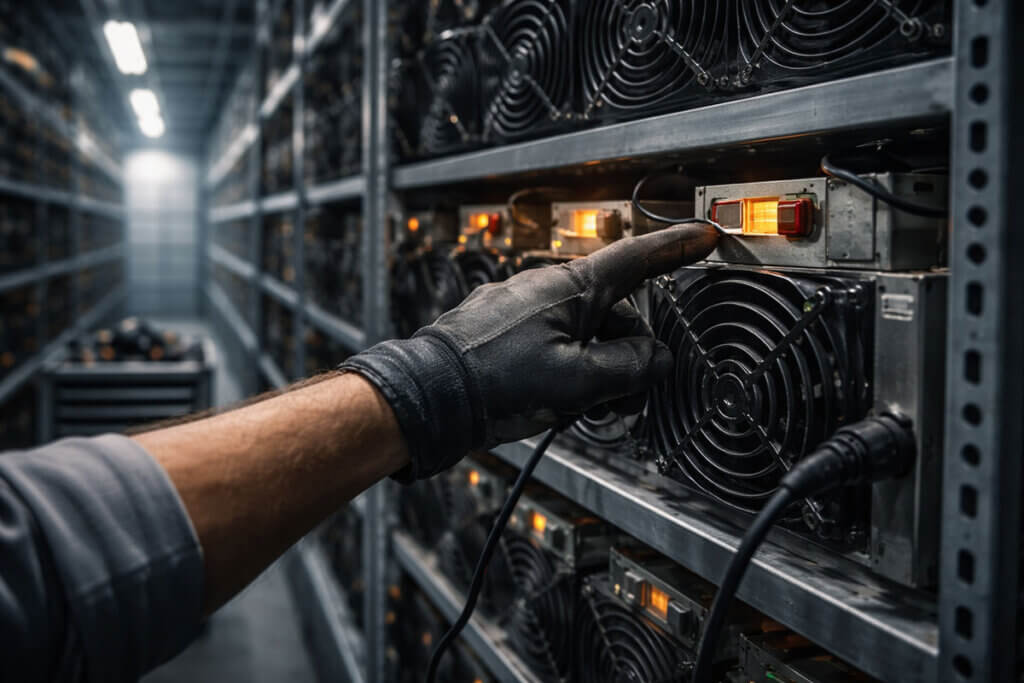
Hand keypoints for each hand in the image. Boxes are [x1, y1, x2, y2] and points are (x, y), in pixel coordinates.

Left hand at [342, 223, 718, 479]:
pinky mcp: (502, 330)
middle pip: (613, 313)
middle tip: (626, 397)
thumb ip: (628, 368)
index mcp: (569, 289)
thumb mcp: (577, 382)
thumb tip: (656, 360)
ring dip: (594, 370)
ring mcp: (521, 308)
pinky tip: (552, 400)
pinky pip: (551, 342)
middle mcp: (545, 289)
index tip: (705, 236)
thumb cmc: (493, 383)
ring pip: (582, 332)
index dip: (676, 248)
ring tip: (580, 407)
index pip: (637, 258)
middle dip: (628, 353)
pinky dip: (566, 369)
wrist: (428, 396)